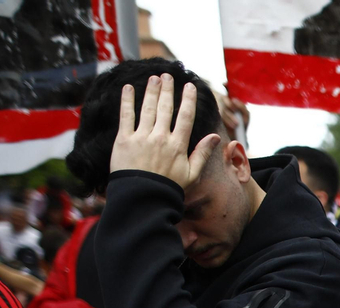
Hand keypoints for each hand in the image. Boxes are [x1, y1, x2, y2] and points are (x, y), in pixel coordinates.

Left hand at [109, 73, 221, 189]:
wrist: (142, 199)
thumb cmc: (168, 189)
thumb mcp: (191, 175)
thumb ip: (202, 154)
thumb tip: (215, 137)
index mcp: (178, 145)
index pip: (185, 117)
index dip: (188, 99)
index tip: (189, 86)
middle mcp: (160, 138)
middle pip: (165, 108)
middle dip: (167, 89)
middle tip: (168, 75)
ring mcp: (141, 137)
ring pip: (147, 108)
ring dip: (151, 91)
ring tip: (153, 78)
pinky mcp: (124, 140)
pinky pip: (126, 116)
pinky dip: (127, 100)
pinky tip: (128, 88)